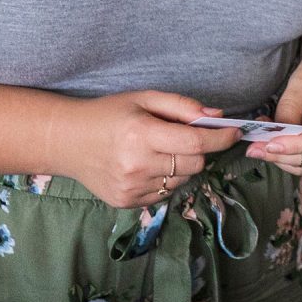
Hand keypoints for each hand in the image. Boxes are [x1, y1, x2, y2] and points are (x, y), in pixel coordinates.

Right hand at [53, 91, 228, 209]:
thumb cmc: (109, 114)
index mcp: (141, 134)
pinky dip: (165, 179)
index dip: (220, 138)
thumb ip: (182, 107)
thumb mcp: (144, 99)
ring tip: (158, 151)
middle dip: (199, 150)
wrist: (67, 141)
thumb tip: (217, 117)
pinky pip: (164, 193)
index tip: (234, 132)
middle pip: (194, 164)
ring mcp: (131, 187)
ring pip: (182, 180)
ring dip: (181, 166)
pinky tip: (146, 166)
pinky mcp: (127, 202)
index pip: (195, 143)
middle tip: (182, 138)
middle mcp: (137, 165)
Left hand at [256, 56, 301, 176]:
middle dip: (282, 155)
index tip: (270, 145)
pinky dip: (288, 158)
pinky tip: (273, 148)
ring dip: (282, 159)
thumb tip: (274, 138)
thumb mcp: (301, 84)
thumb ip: (288, 111)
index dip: (296, 146)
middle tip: (253, 149)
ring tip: (259, 147)